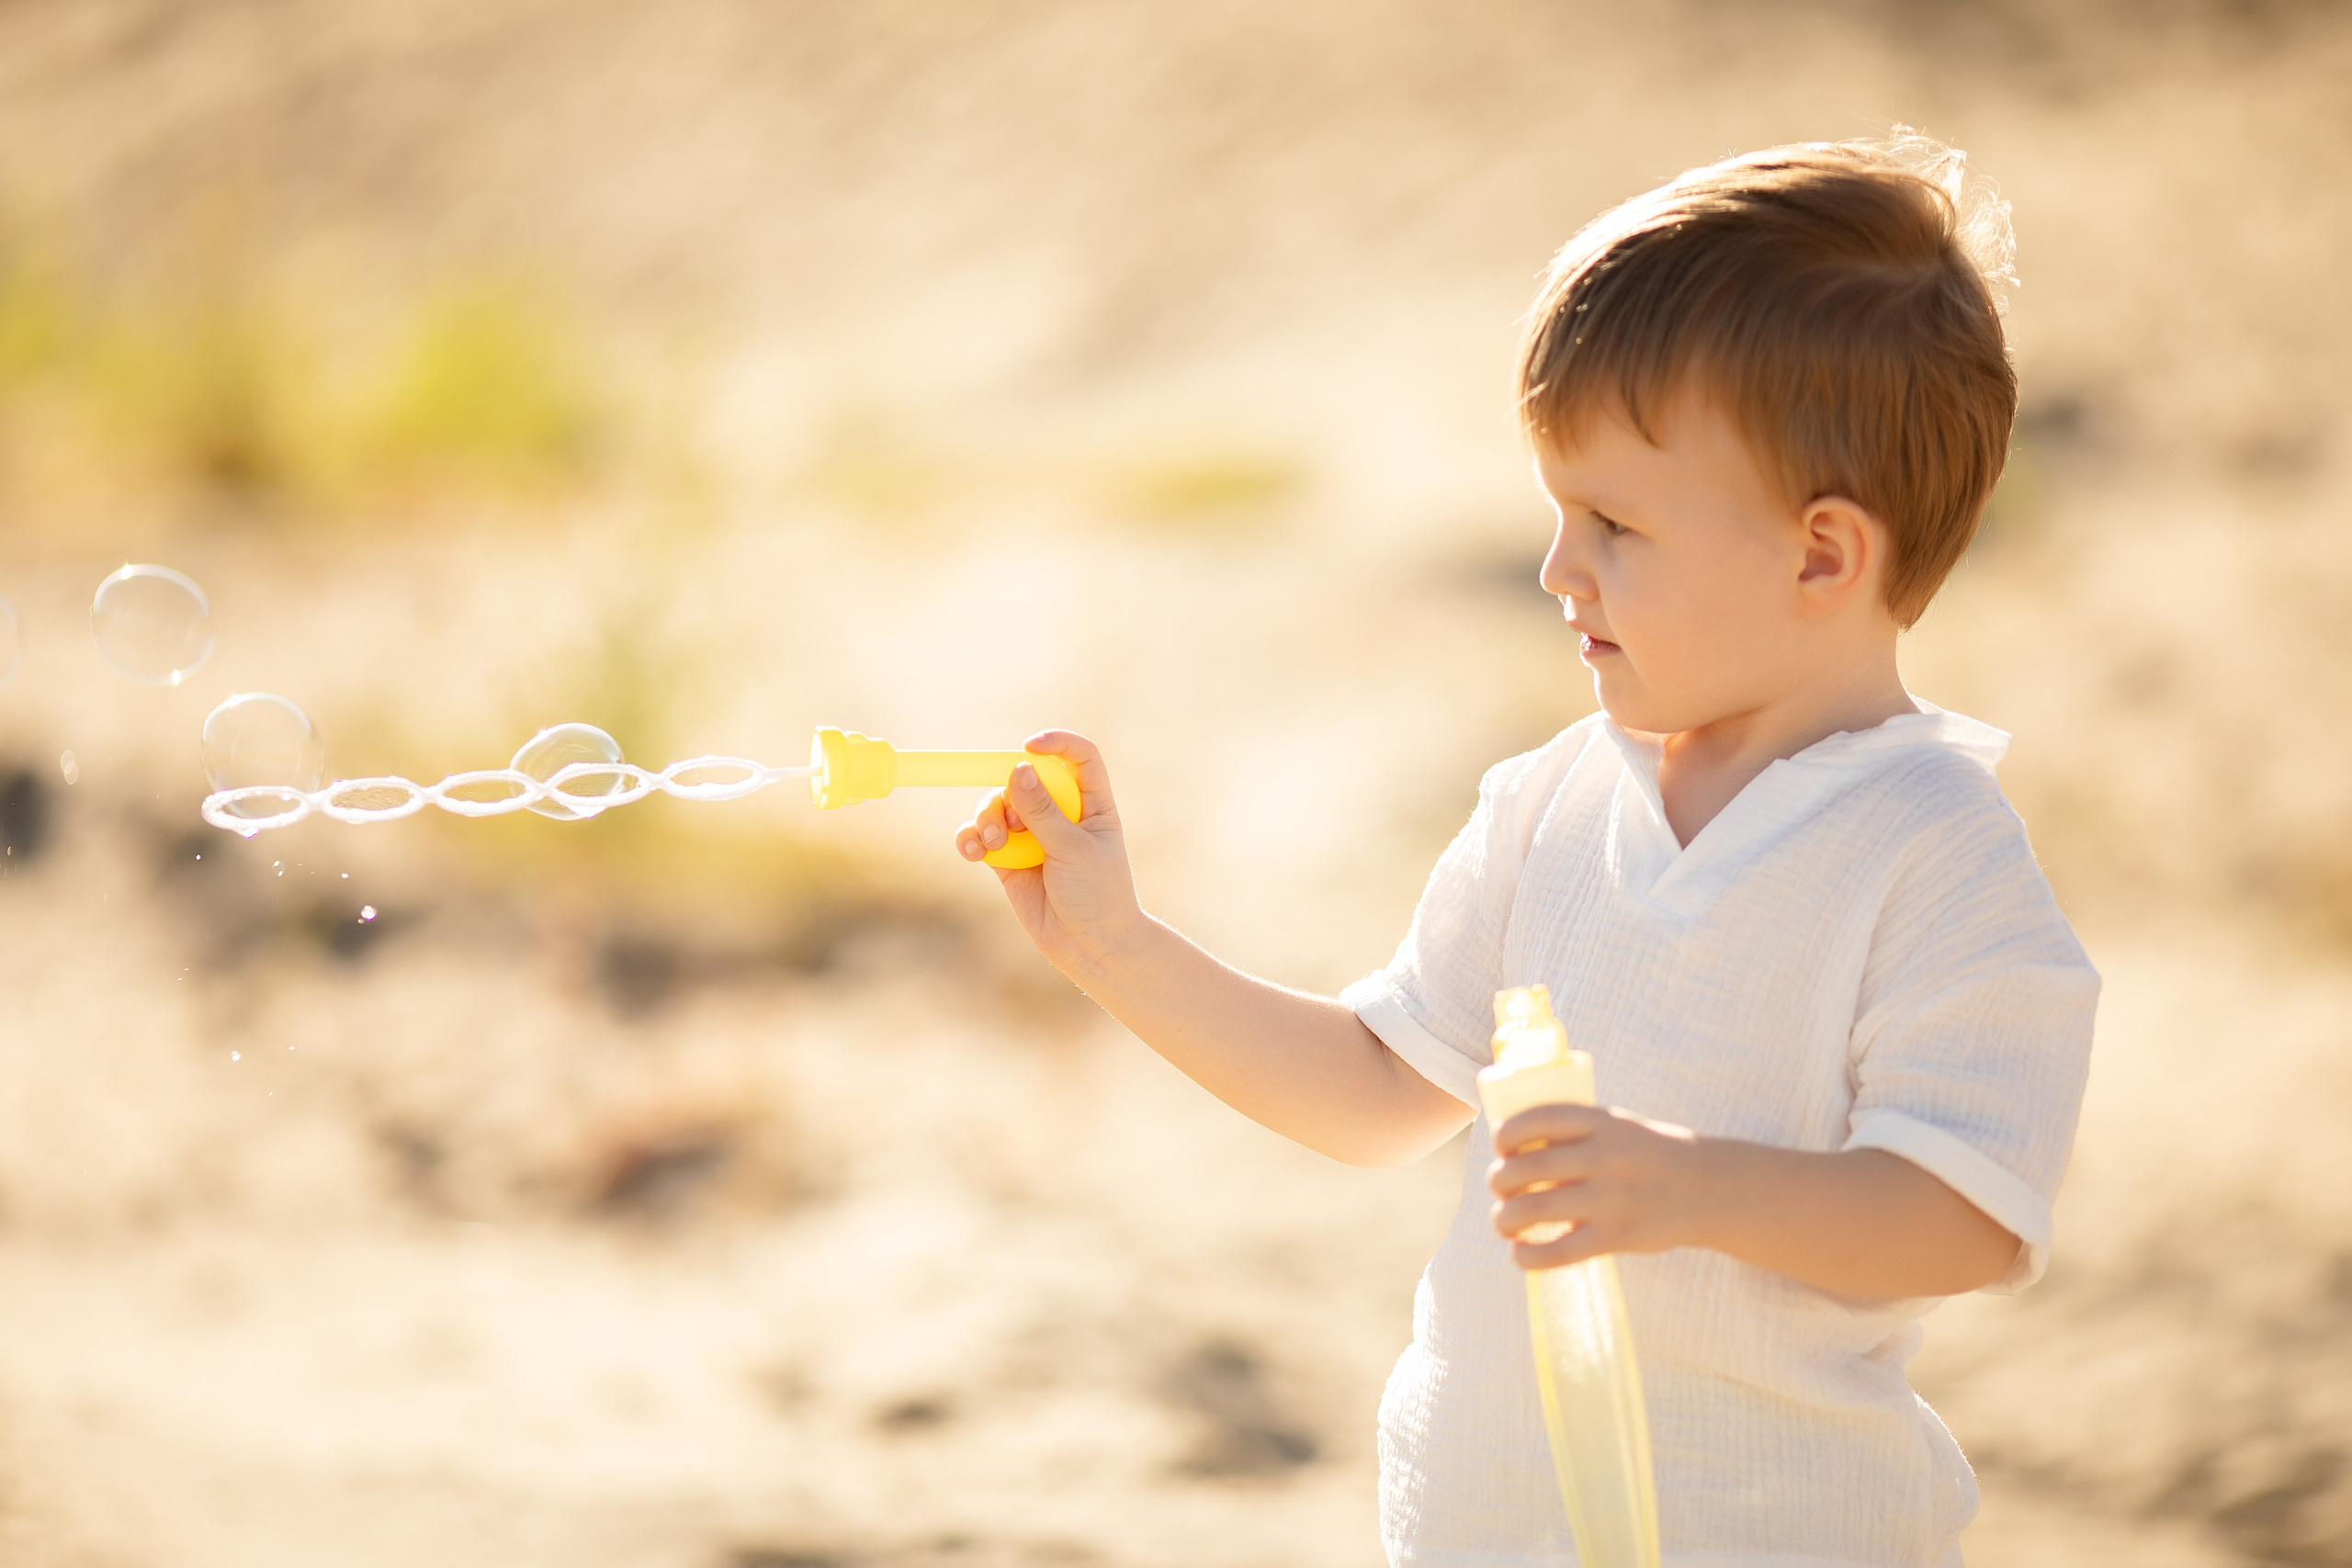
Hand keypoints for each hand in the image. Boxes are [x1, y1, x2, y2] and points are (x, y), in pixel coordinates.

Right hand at [954, 730, 1146, 975]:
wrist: (1090, 948)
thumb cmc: (1098, 895)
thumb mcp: (1073, 849)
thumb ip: (1043, 812)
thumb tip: (1018, 769)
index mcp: (1092, 803)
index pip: (1078, 757)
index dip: (1056, 744)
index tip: (1029, 746)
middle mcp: (1061, 813)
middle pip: (1024, 778)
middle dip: (1007, 793)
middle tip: (1008, 822)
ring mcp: (1033, 836)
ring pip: (997, 806)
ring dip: (986, 818)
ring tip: (991, 844)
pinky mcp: (1009, 860)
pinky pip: (981, 837)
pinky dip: (971, 839)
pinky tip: (971, 851)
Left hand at [1488, 1103, 1705, 1270]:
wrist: (1706, 1189)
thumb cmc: (1647, 1155)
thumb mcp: (1617, 1126)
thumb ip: (1574, 1132)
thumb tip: (1512, 1150)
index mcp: (1603, 1122)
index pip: (1540, 1119)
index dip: (1508, 1133)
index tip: (1500, 1145)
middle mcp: (1606, 1157)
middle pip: (1529, 1167)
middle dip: (1500, 1180)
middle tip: (1500, 1188)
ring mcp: (1611, 1198)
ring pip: (1535, 1209)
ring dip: (1505, 1218)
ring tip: (1504, 1222)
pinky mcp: (1616, 1237)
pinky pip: (1560, 1251)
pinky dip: (1529, 1256)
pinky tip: (1519, 1254)